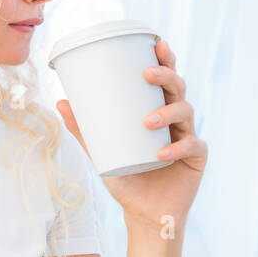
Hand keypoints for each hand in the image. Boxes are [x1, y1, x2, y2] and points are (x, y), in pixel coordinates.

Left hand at [57, 38, 207, 231]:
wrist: (143, 212)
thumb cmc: (126, 177)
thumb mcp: (101, 152)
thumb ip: (84, 130)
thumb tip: (60, 102)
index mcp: (158, 111)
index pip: (165, 81)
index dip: (166, 60)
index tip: (158, 44)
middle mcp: (176, 120)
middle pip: (178, 89)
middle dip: (167, 76)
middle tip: (147, 74)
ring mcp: (189, 137)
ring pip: (186, 112)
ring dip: (167, 113)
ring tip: (147, 121)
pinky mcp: (197, 158)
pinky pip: (192, 146)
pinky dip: (176, 148)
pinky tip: (161, 153)